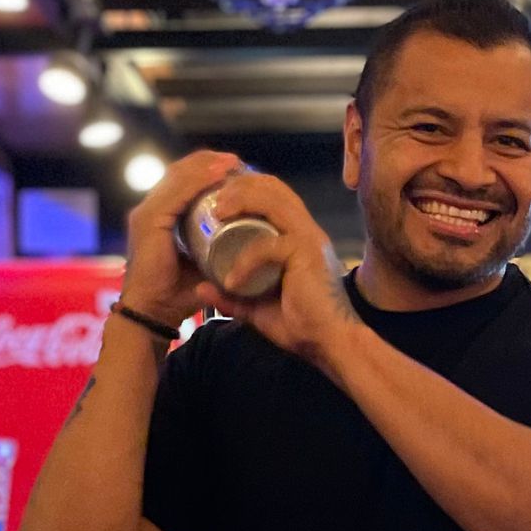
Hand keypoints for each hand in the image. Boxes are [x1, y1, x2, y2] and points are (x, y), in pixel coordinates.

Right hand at [121, 149, 241, 328]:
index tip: (235, 169)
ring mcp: (146, 214)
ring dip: (207, 166)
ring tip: (233, 163)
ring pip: (179, 177)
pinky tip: (219, 174)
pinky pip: (176, 193)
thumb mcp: (202, 265)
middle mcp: (148, 210)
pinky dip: (199, 181)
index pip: (181, 182)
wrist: (153, 313)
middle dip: (209, 163)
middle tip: (237, 162)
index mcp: (158, 217)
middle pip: (180, 172)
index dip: (207, 170)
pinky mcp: (149, 222)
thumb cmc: (177, 294)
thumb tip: (246, 241)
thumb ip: (215, 250)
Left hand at [206, 170, 357, 369]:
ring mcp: (308, 238)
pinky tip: (231, 279)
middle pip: (273, 187)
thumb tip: (201, 289)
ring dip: (241, 201)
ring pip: (273, 201)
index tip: (216, 199)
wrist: (329, 344)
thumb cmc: (300, 326)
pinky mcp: (307, 253)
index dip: (245, 188)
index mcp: (297, 235)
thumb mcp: (256, 309)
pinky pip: (269, 245)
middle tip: (212, 201)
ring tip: (217, 214)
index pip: (273, 194)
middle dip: (239, 185)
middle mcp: (306, 229)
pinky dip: (246, 259)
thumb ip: (231, 298)